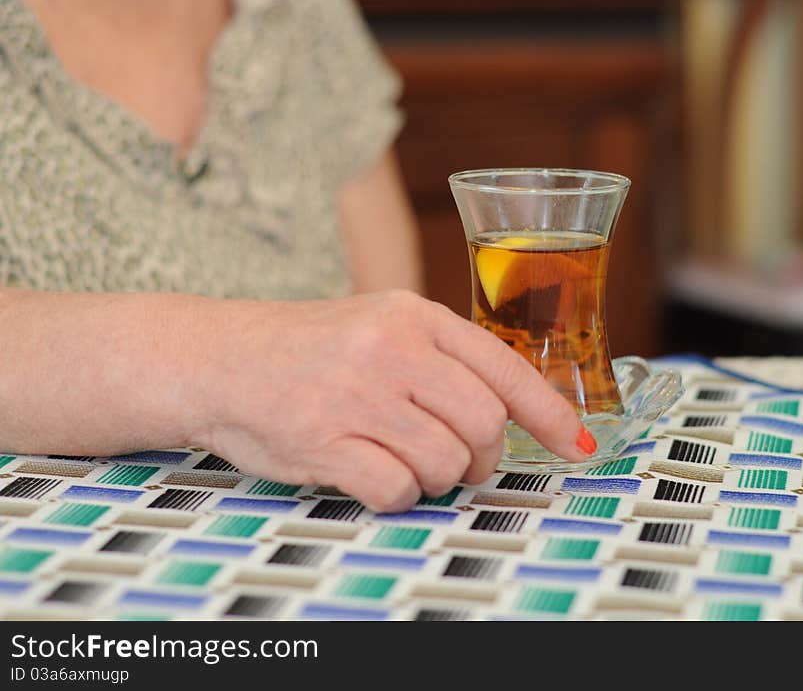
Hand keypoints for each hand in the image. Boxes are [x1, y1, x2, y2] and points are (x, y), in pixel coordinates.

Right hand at [195, 290, 593, 511]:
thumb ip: (440, 357)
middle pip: (484, 424)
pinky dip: (394, 495)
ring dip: (434, 477)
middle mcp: (390, 349)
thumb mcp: (379, 324)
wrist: (218, 357)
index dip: (550, 415)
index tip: (576, 445)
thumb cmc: (307, 348)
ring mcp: (355, 394)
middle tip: (460, 461)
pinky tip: (368, 472)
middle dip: (483, 457)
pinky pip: (396, 490)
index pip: (504, 368)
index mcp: (412, 315)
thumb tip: (508, 412)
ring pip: (445, 463)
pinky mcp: (323, 441)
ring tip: (400, 459)